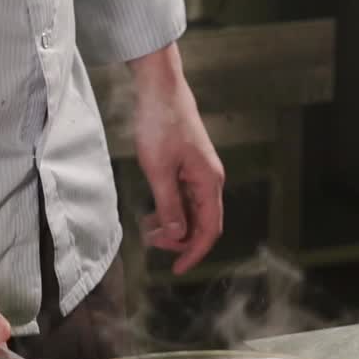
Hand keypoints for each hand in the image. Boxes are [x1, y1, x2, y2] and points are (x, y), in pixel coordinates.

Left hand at [128, 43, 225, 274]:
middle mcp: (210, 180)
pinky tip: (152, 212)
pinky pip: (183, 198)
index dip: (194, 253)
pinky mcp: (187, 167)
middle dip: (179, 239)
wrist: (160, 89)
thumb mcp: (159, 169)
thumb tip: (178, 234)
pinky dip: (169, 210)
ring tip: (148, 227)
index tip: (177, 269)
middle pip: (201, 224)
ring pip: (191, 212)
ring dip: (173, 225)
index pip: (210, 230)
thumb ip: (170, 204)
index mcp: (209, 182)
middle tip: (151, 239)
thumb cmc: (161, 124)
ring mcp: (199, 173)